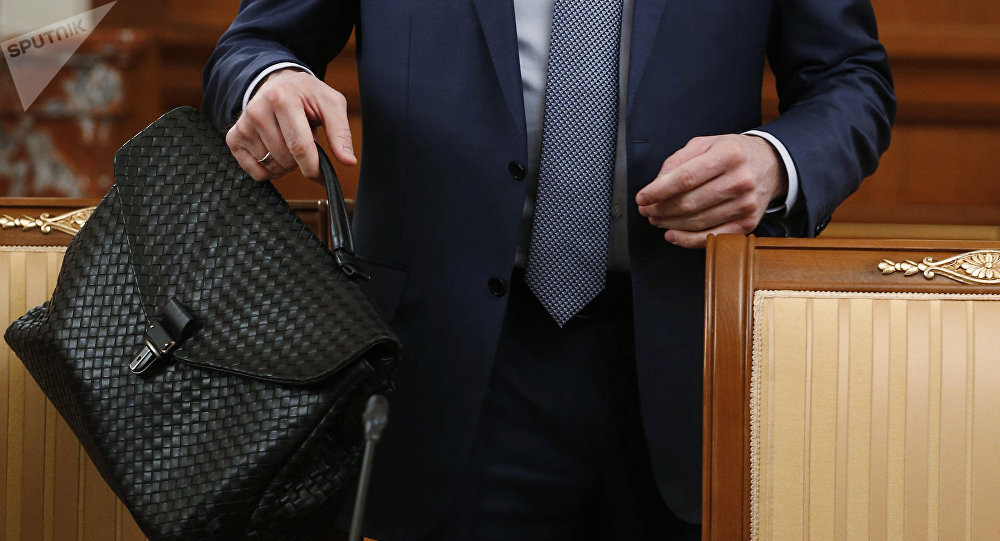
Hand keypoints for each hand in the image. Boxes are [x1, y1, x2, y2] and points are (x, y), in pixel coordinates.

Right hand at [225, 68, 356, 181]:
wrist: (279, 83)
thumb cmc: (307, 95)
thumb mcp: (331, 104)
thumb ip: (341, 132)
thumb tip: (348, 160)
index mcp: (282, 99)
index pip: (299, 147)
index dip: (314, 168)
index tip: (323, 174)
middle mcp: (257, 110)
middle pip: (286, 160)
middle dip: (300, 161)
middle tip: (304, 142)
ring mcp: (243, 125)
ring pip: (271, 167)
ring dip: (286, 164)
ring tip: (289, 142)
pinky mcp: (234, 137)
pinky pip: (255, 172)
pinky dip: (269, 170)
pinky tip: (275, 151)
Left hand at [635, 134, 787, 248]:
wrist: (770, 164)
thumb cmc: (732, 154)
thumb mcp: (705, 144)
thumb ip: (678, 161)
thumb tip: (656, 186)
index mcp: (728, 155)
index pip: (685, 178)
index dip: (658, 191)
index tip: (642, 198)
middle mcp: (740, 180)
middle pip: (689, 203)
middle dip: (660, 210)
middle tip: (646, 210)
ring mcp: (746, 205)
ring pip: (697, 222)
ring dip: (670, 224)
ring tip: (656, 219)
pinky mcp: (747, 223)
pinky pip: (712, 237)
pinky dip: (687, 240)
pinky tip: (672, 234)